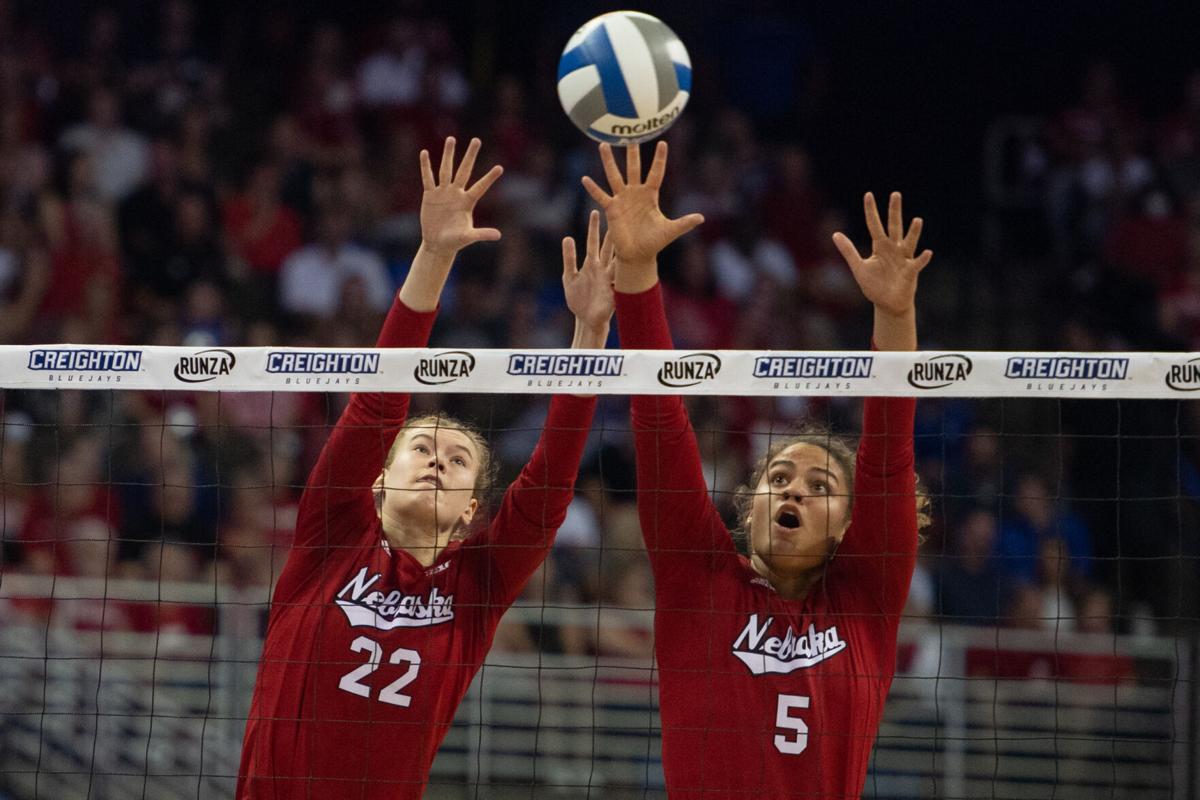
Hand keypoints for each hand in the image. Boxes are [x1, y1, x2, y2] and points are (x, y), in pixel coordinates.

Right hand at [419, 137, 503, 256]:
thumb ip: (482, 234)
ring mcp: (443, 192)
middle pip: (464, 170)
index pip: (481, 187)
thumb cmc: (455, 241)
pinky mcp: (430, 195)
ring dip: (449, 155)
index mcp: (468, 202)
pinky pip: (427, 178)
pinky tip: (425, 153)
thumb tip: (498, 236)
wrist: (438, 243)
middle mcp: (457, 193)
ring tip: (451, 138)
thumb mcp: (468, 237)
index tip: (500, 168)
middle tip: (477, 140)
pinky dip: (426, 166)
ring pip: (446, 170)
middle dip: (470, 156)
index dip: (489, 178)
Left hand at [562, 209, 615, 332]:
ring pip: (616, 258)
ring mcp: (609, 279)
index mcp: (592, 264)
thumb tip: (567, 237)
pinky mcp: (613, 290)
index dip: (594, 227)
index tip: (596, 211)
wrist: (585, 320)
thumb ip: (569, 258)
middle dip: (611, 230)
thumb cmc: (578, 299)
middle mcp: (602, 269)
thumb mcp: (569, 276)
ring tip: (626, 232)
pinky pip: (619, 277)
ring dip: (620, 246)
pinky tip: (627, 258)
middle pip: (608, 246)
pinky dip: (623, 269)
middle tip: (617, 213)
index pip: (594, 241)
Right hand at [581, 141, 702, 278]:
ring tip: (603, 145)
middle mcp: (635, 193)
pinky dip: (593, 189)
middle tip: (629, 135)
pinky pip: (601, 196)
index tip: (662, 142)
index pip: (656, 173)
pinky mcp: (611, 209)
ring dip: (608, 161)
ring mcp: (622, 199)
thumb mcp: (671, 231)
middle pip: (633, 168)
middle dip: (631, 153)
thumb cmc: (654, 242)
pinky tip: (585, 179)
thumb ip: (684, 223)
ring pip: (614, 176)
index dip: (659, 159)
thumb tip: (701, 218)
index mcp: (651, 195)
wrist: (638, 255)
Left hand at [832, 191, 932, 317]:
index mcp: (880, 247)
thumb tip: (835, 234)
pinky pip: (917, 264)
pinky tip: (927, 252)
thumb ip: (848, 250)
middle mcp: (893, 249)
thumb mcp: (858, 267)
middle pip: (894, 227)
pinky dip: (922, 259)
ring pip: (908, 242)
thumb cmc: (874, 285)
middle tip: (895, 194)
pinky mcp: (910, 272)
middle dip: (894, 212)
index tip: (869, 195)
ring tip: (917, 220)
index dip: (871, 211)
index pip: (874, 225)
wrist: (887, 304)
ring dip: (913, 232)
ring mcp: (903, 259)